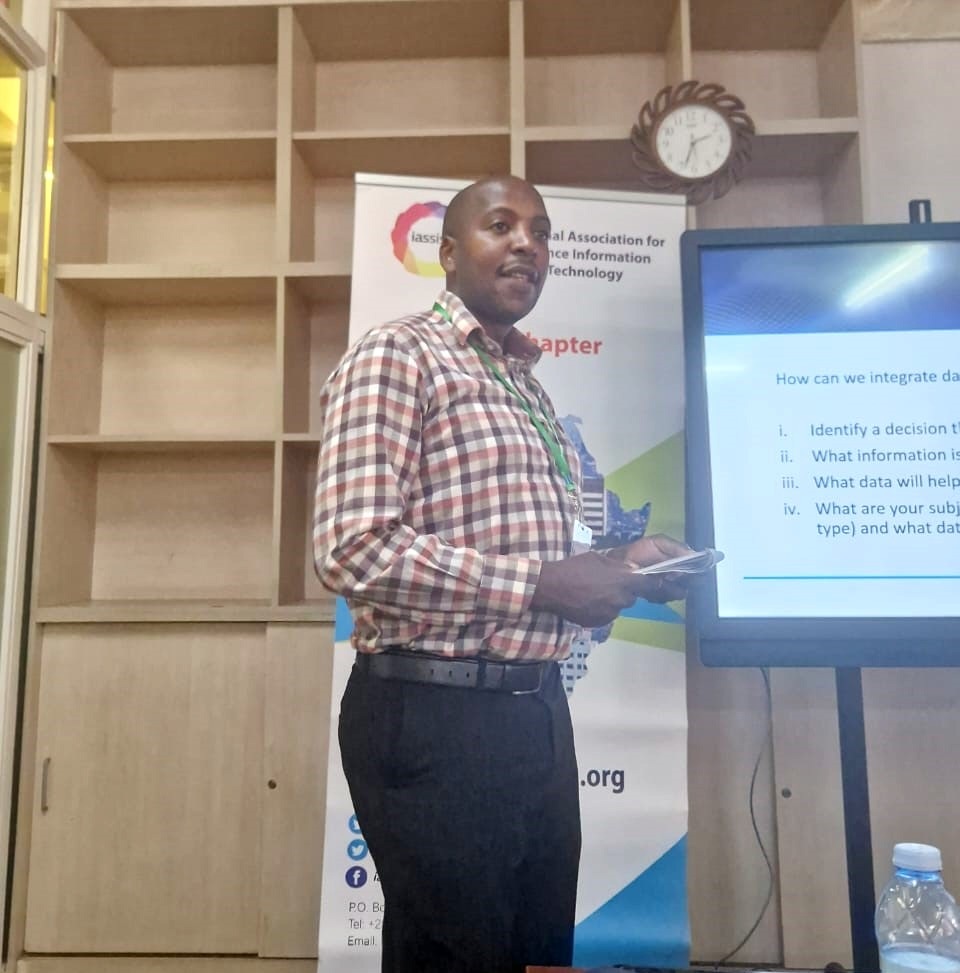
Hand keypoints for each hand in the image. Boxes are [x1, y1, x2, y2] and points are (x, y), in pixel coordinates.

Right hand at [530, 534, 693, 627]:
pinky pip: (604, 615)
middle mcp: (621, 599)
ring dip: (610, 600)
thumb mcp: (599, 559)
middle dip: (623, 591)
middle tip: (606, 583)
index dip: (658, 585)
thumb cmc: (574, 567)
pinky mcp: (598, 623)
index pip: (652, 585)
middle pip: (631, 596)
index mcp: (624, 580)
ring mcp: (609, 613)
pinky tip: (585, 602)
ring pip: (617, 606)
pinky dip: (599, 610)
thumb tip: (630, 570)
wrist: (551, 587)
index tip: (665, 584)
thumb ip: (618, 567)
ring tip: (591, 592)